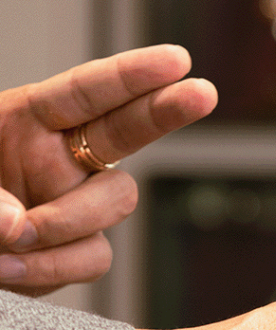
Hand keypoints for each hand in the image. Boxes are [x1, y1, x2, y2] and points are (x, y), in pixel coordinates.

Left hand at [0, 45, 216, 293]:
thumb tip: (22, 228)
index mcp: (23, 119)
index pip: (86, 92)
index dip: (132, 75)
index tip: (176, 61)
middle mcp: (60, 158)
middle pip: (128, 128)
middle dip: (166, 110)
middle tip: (202, 94)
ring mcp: (75, 206)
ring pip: (114, 203)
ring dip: (69, 221)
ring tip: (11, 240)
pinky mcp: (76, 252)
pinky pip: (90, 258)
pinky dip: (53, 265)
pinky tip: (10, 268)